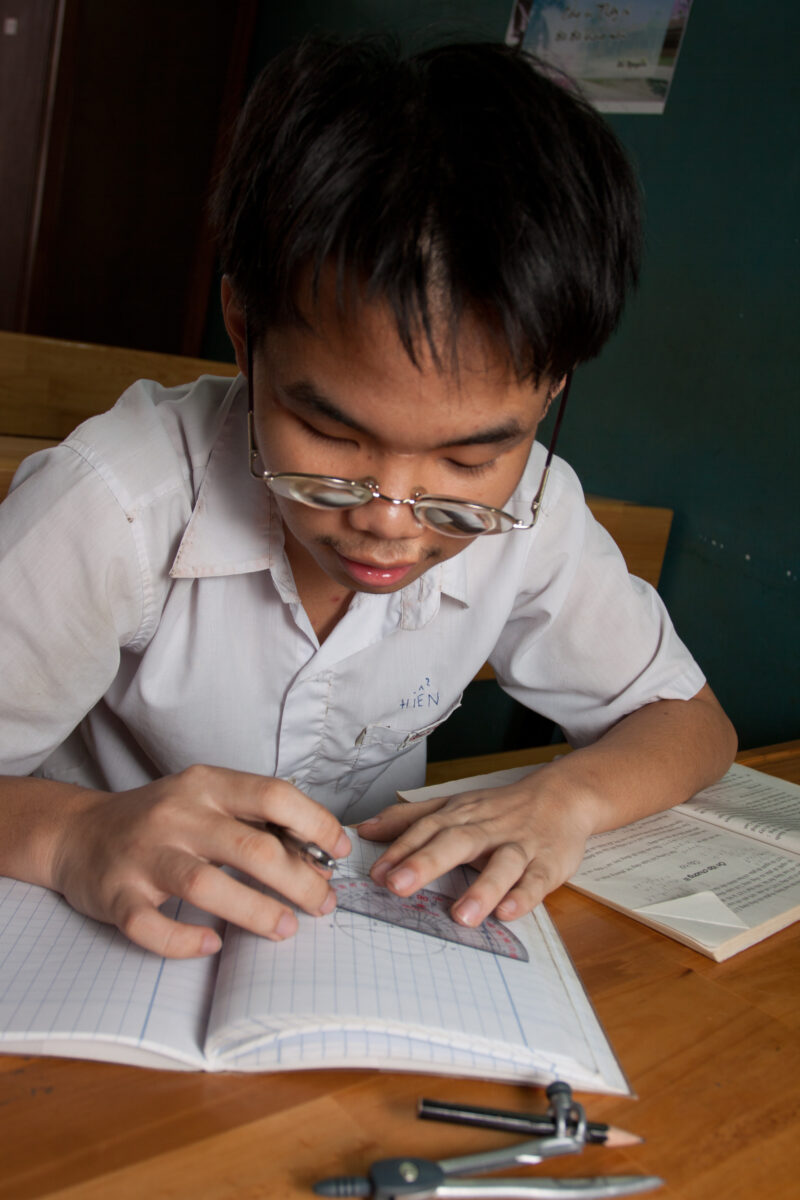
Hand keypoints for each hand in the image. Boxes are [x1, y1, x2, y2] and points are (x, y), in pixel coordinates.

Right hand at [49, 765, 350, 957]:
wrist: (77, 833)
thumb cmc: (158, 820)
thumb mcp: (206, 802)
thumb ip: (255, 822)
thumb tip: (319, 855)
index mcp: (206, 786)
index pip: (273, 795)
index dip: (315, 822)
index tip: (340, 849)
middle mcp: (176, 815)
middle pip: (250, 848)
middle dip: (298, 880)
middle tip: (323, 905)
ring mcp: (143, 856)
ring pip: (206, 886)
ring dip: (255, 912)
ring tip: (286, 929)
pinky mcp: (115, 895)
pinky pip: (151, 926)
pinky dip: (185, 941)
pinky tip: (213, 945)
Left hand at [356, 767, 594, 927]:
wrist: (563, 797)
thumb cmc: (500, 808)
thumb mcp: (454, 806)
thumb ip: (410, 819)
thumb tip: (365, 829)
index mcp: (461, 815)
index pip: (427, 830)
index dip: (401, 850)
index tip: (375, 873)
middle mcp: (487, 829)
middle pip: (456, 842)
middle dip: (426, 863)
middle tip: (397, 886)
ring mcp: (520, 846)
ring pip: (502, 864)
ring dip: (482, 888)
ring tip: (461, 915)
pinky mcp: (549, 864)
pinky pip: (537, 881)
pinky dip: (524, 896)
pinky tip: (508, 913)